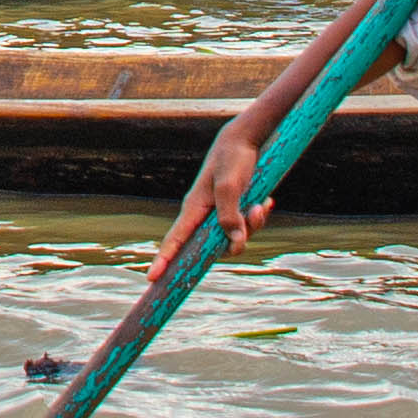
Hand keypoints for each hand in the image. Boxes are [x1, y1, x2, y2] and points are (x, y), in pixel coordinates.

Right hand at [170, 121, 272, 260]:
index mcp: (193, 208)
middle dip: (235, 240)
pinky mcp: (234, 208)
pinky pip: (246, 225)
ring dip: (253, 224)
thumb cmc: (232, 158)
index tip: (151, 278)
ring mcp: (219, 213)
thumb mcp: (231, 186)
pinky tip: (266, 201)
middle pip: (212, 246)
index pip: (174, 240)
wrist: (246, 139)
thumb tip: (233, 242)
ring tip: (262, 202)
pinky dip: (258, 216)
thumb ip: (230, 215)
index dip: (163, 260)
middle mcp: (204, 215)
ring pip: (234, 236)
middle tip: (254, 208)